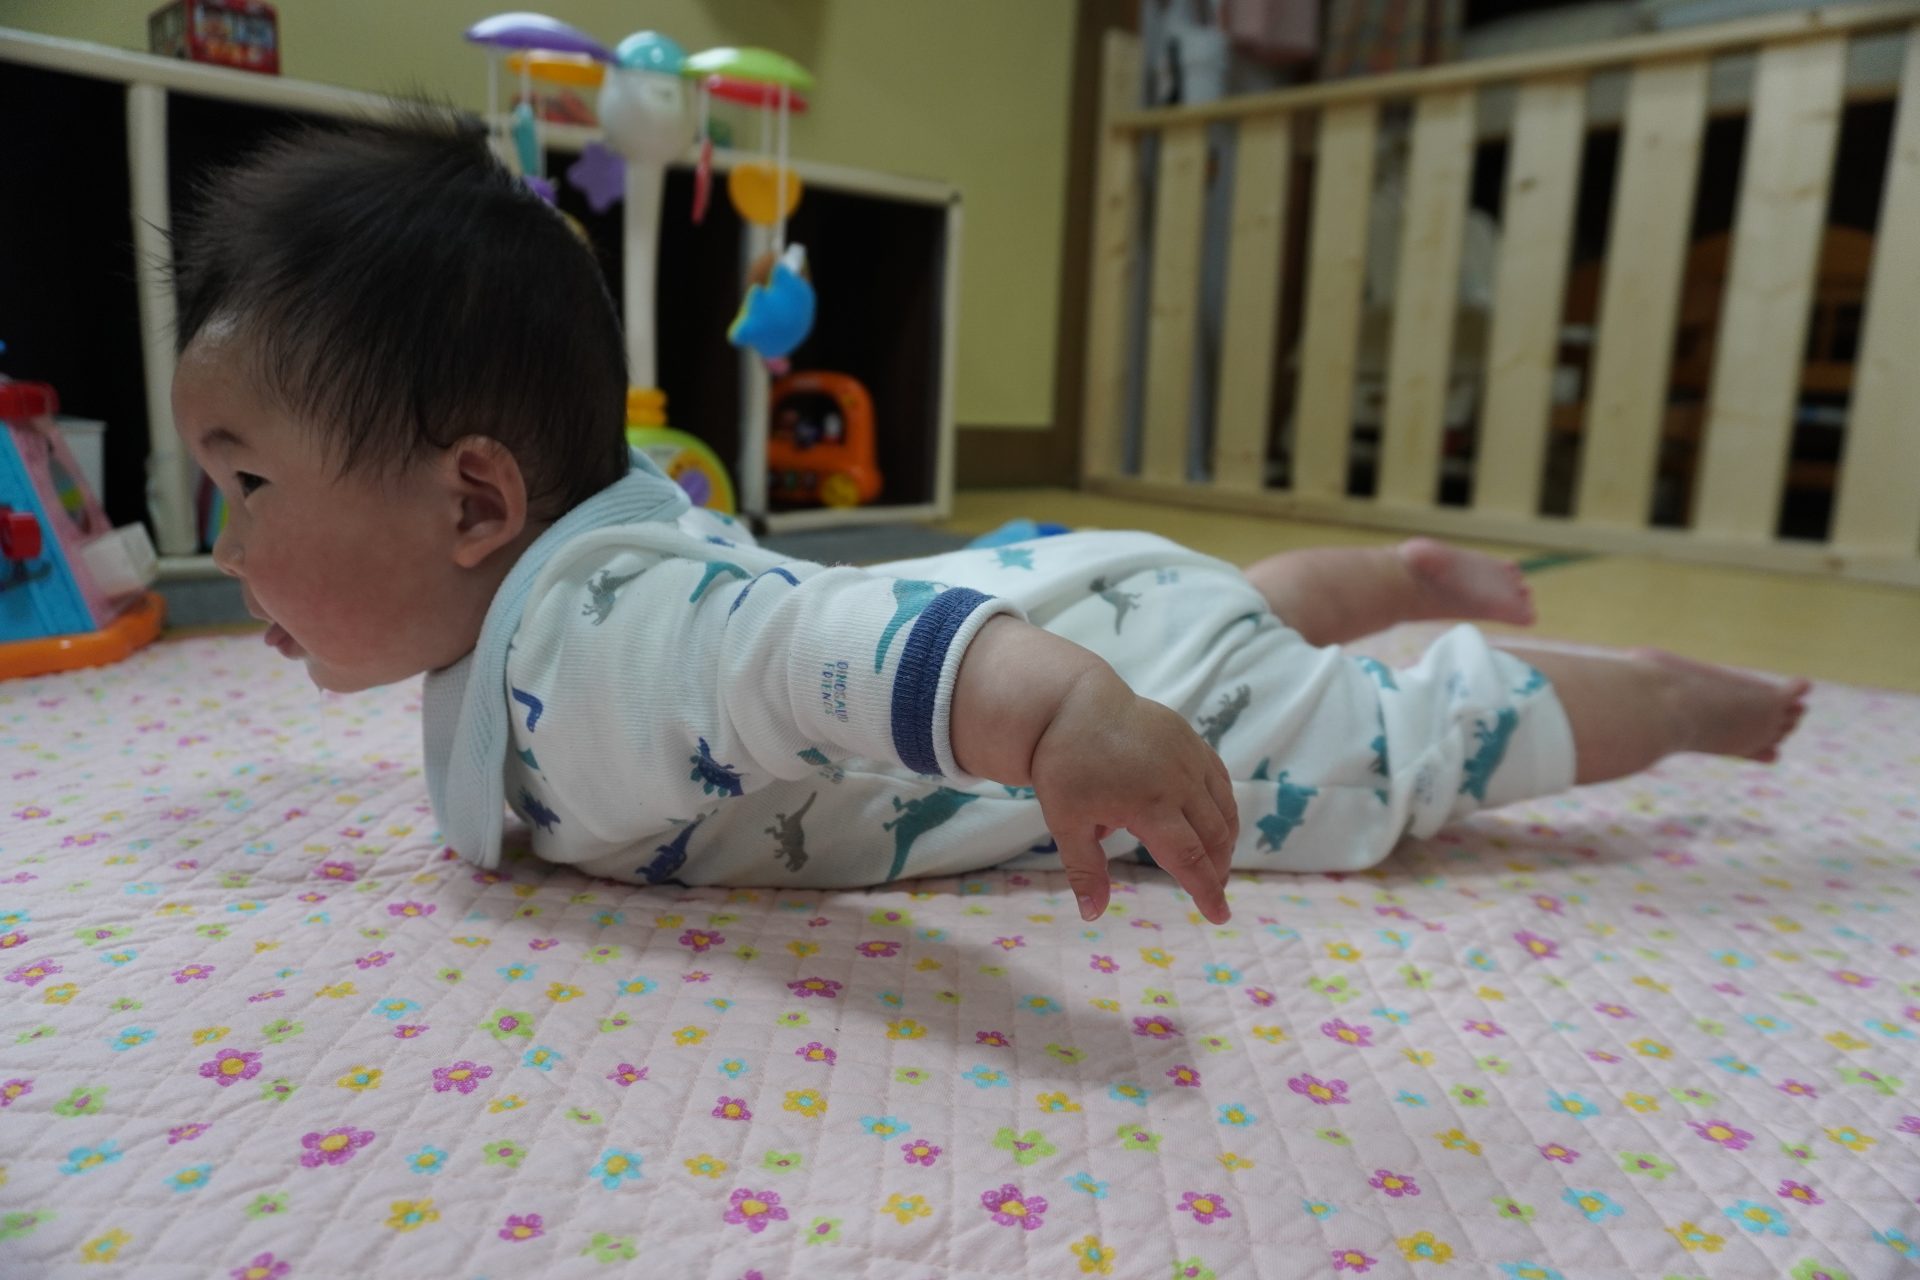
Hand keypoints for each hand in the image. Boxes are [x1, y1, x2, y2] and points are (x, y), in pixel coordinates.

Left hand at [1030, 668, 1238, 923]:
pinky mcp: (1191, 740)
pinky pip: (1219, 779)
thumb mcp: (1066, 821)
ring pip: (1223, 808)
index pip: (1189, 859)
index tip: (1220, 916)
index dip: (1207, 890)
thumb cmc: (1064, 765)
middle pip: (1213, 837)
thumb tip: (1092, 915)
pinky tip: (1217, 822)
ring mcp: (1189, 757)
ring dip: (1226, 841)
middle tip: (1215, 891)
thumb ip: (1085, 869)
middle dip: (1218, 869)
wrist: (1073, 703)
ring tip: (1217, 863)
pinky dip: (1224, 807)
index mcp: (1149, 805)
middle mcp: (1178, 782)